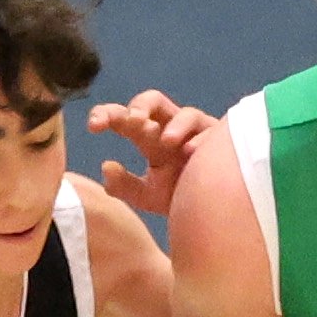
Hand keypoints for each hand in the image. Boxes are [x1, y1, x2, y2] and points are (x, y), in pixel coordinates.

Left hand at [84, 91, 210, 217]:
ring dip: (175, 125)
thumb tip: (107, 166)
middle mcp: (172, 129)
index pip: (126, 117)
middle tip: (131, 120)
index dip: (108, 115)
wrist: (210, 215)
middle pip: (154, 101)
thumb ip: (124, 186)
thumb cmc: (177, 198)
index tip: (94, 126)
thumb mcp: (147, 196)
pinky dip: (201, 141)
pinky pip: (213, 133)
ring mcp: (198, 133)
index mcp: (150, 138)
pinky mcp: (222, 142)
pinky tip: (191, 152)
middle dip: (141, 105)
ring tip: (165, 142)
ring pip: (187, 113)